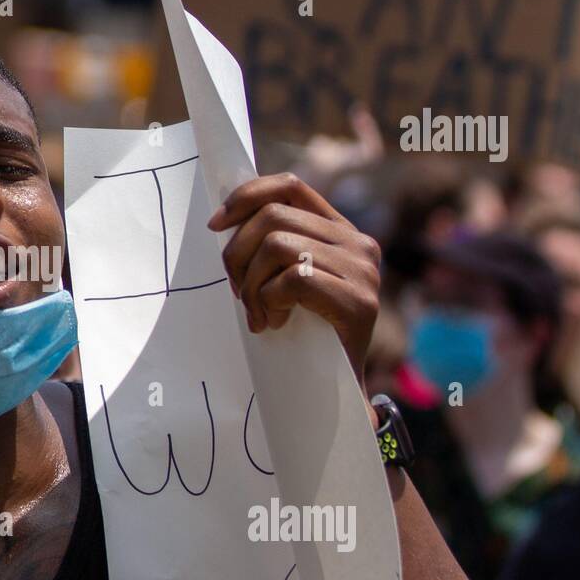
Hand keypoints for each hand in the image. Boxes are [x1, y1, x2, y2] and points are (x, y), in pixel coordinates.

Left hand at [208, 172, 380, 383]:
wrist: (338, 392)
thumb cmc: (305, 335)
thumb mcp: (289, 281)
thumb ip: (274, 248)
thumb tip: (223, 221)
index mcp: (341, 232)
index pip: (289, 187)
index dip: (246, 197)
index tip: (216, 225)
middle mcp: (359, 244)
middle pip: (273, 217)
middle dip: (238, 254)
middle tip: (238, 293)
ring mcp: (363, 272)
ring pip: (278, 246)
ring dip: (252, 284)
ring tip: (259, 313)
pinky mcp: (359, 303)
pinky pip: (293, 280)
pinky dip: (270, 302)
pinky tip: (274, 323)